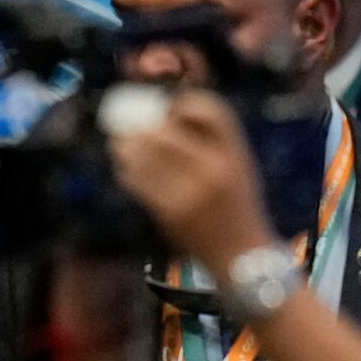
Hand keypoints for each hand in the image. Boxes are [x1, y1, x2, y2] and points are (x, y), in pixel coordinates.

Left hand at [108, 88, 277, 277]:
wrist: (240, 256)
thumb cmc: (236, 208)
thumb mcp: (238, 168)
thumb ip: (213, 143)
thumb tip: (168, 115)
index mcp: (236, 154)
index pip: (211, 111)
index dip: (184, 104)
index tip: (167, 109)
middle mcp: (215, 169)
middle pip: (167, 131)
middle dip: (142, 126)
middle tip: (128, 125)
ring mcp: (191, 192)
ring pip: (147, 155)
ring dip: (126, 146)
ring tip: (119, 144)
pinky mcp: (171, 212)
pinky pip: (139, 182)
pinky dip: (127, 170)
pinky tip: (124, 167)